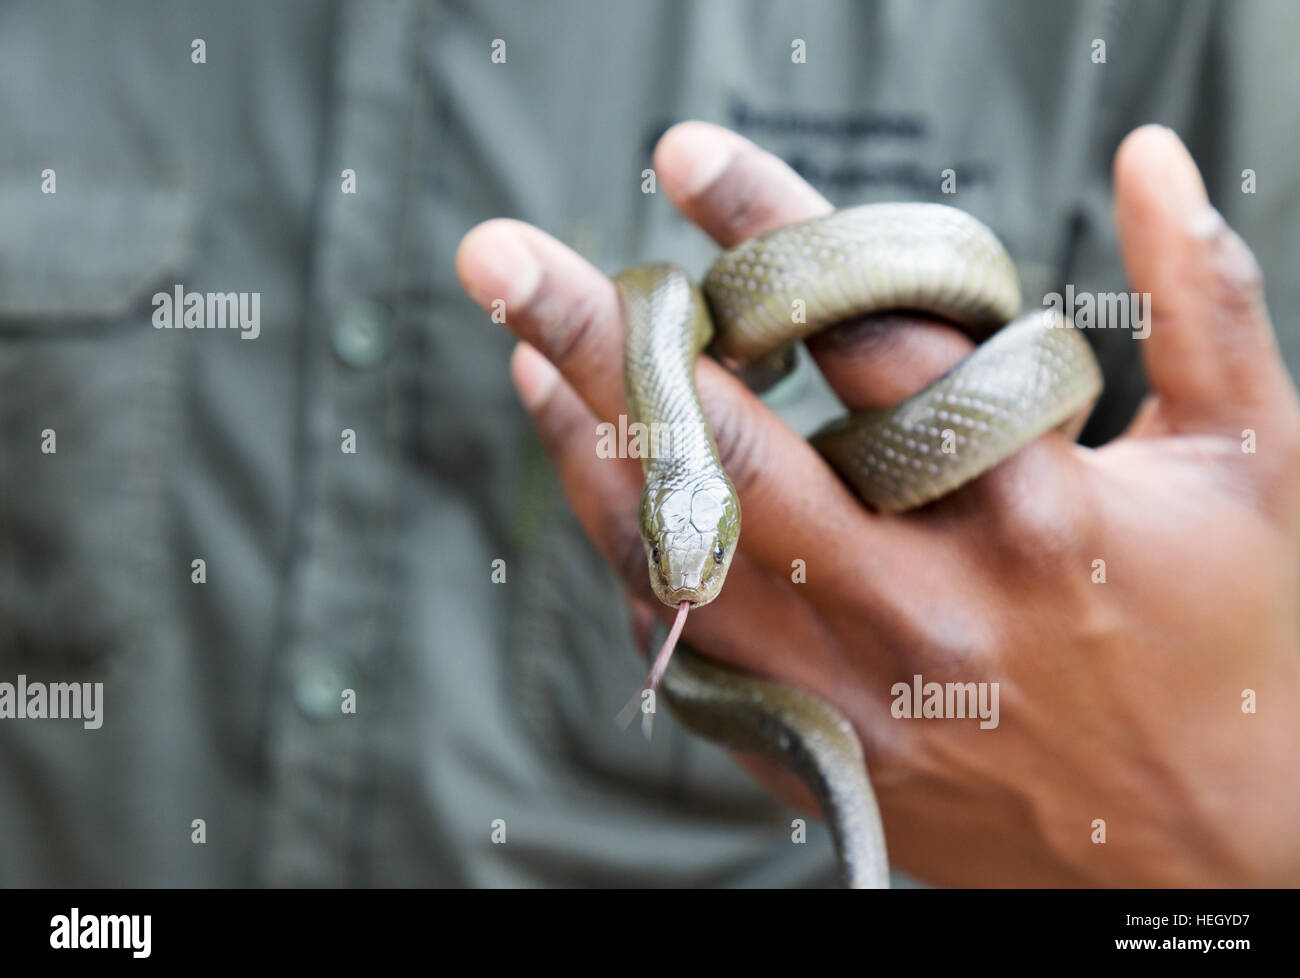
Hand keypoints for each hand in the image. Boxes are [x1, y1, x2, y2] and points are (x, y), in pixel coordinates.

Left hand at [456, 122, 1299, 885]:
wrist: (1199, 863)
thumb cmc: (1235, 646)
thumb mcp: (1254, 469)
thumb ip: (1205, 303)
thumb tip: (1152, 155)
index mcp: (1035, 510)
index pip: (871, 333)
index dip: (769, 229)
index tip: (680, 157)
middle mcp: (923, 605)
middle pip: (725, 446)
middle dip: (600, 338)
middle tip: (501, 256)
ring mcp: (854, 694)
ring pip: (675, 555)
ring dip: (586, 448)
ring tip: (528, 357)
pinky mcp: (820, 757)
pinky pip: (686, 647)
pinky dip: (633, 555)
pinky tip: (602, 483)